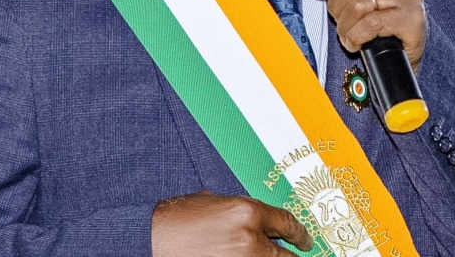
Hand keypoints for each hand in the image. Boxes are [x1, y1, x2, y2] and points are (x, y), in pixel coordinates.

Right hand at [151, 191, 312, 256]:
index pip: (287, 223)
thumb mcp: (212, 202)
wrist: (150, 240)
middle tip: (292, 255)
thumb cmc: (175, 220)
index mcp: (246, 212)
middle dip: (288, 255)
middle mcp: (248, 238)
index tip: (305, 240)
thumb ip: (239, 210)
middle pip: (285, 255)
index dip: (300, 234)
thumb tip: (259, 222)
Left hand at [294, 0, 425, 68]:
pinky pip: (370, 24)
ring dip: (345, 25)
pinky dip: (356, 37)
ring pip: (356, 4)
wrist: (408, 44)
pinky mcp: (411, 17)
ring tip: (349, 31)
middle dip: (336, 4)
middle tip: (342, 17)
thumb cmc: (383, 11)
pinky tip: (358, 41)